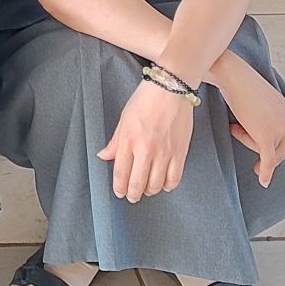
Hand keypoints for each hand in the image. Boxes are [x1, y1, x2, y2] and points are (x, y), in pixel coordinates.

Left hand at [98, 79, 194, 201]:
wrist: (170, 89)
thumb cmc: (145, 99)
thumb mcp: (124, 119)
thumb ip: (115, 142)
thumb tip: (104, 156)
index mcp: (128, 141)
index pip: (121, 174)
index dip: (119, 188)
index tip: (119, 192)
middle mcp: (146, 150)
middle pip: (137, 184)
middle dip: (133, 194)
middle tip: (132, 196)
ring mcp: (164, 153)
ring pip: (156, 185)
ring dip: (150, 190)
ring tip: (147, 189)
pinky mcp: (180, 152)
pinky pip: (174, 178)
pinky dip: (168, 185)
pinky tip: (164, 184)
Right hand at [224, 68, 284, 187]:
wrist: (235, 78)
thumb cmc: (244, 85)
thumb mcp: (265, 104)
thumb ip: (271, 119)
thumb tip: (262, 133)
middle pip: (282, 150)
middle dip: (264, 153)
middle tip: (253, 160)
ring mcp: (280, 130)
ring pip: (269, 152)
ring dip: (249, 145)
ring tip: (235, 128)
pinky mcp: (267, 137)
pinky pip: (268, 161)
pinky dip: (266, 172)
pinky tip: (263, 180)